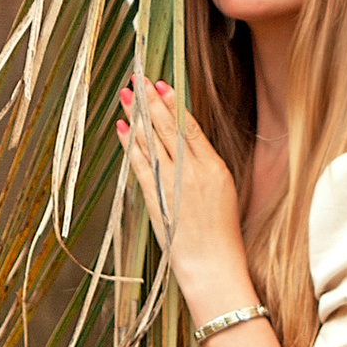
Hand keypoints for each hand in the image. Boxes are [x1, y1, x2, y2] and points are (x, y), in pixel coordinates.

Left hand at [119, 75, 254, 327]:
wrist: (213, 266)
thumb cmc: (221, 233)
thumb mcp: (224, 192)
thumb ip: (206, 167)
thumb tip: (185, 144)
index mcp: (214, 168)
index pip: (190, 128)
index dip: (174, 104)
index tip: (161, 84)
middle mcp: (193, 172)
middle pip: (168, 129)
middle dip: (151, 102)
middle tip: (137, 80)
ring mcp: (173, 185)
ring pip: (152, 143)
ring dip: (137, 116)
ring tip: (126, 95)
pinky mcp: (156, 199)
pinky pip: (139, 165)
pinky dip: (129, 145)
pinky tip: (122, 128)